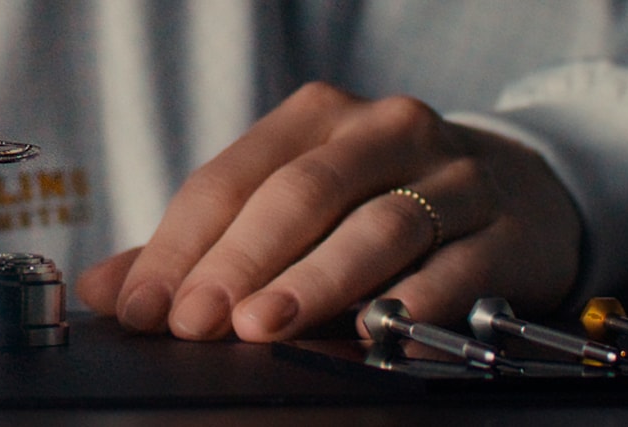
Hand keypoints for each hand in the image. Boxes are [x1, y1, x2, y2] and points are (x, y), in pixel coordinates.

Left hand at [75, 82, 581, 340]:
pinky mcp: (503, 232)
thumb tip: (108, 291)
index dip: (179, 247)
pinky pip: (454, 268)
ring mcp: (452, 179)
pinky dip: (409, 302)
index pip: (230, 179)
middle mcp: (385, 133)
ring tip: (264, 325)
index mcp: (316, 119)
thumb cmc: (378, 201)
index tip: (144, 306)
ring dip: (314, 282)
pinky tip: (371, 330)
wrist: (518, 195)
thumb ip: (197, 249)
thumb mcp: (289, 205)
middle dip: (240, 262)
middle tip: (198, 320)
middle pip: (299, 195)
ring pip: (377, 227)